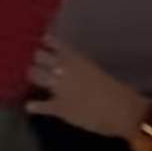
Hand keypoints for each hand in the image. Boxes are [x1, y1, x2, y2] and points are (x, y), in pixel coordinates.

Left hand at [25, 37, 147, 139]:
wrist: (121, 110)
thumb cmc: (116, 89)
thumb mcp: (97, 72)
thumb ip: (83, 68)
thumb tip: (75, 69)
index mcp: (78, 60)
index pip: (57, 45)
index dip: (48, 42)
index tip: (43, 40)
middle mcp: (64, 70)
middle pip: (40, 58)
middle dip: (36, 59)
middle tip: (36, 62)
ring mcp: (59, 89)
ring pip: (36, 76)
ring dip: (33, 76)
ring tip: (32, 78)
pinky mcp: (58, 107)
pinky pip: (41, 105)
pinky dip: (34, 106)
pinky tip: (30, 106)